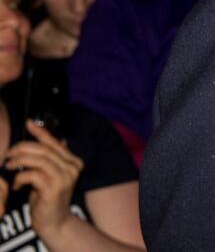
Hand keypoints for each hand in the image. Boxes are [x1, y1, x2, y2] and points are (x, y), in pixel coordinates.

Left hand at [6, 119, 83, 237]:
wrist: (55, 222)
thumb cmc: (49, 197)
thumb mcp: (52, 175)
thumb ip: (53, 159)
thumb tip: (54, 139)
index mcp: (74, 161)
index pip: (55, 142)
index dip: (40, 132)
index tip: (28, 123)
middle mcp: (73, 167)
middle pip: (45, 150)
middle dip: (23, 148)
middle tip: (9, 153)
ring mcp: (65, 178)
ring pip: (39, 160)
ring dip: (19, 161)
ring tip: (8, 166)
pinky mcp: (54, 189)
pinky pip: (33, 175)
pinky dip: (20, 178)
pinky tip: (16, 185)